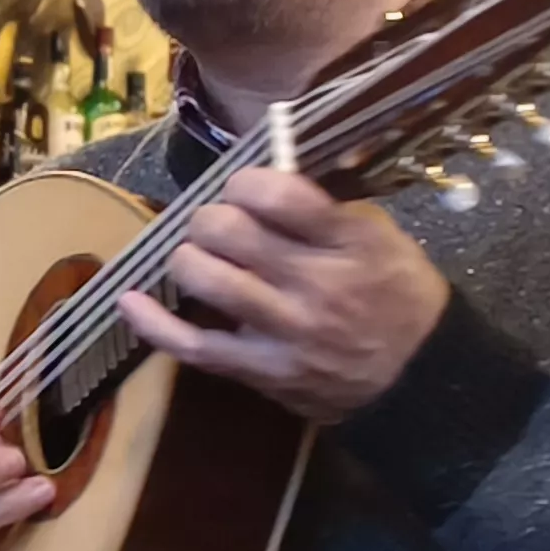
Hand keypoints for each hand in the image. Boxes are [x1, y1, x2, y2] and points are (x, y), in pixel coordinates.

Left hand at [116, 168, 447, 424]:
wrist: (420, 376)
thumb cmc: (396, 294)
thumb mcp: (379, 235)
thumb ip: (324, 207)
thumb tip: (262, 174)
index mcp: (350, 241)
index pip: (278, 193)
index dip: (246, 182)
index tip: (244, 188)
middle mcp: (317, 284)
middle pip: (229, 231)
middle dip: (210, 217)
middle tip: (217, 225)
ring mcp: (288, 331)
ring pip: (207, 279)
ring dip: (188, 258)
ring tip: (197, 256)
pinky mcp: (264, 371)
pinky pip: (194, 346)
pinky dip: (153, 323)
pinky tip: (128, 300)